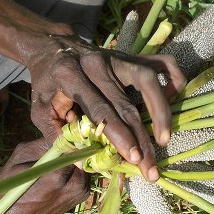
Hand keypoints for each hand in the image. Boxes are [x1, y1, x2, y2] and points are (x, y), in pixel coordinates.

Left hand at [0, 0, 185, 182]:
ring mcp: (117, 56)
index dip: (119, 136)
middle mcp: (96, 62)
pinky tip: (174, 100)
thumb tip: (84, 161)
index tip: (133, 159)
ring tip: (165, 139)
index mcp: (70, 75)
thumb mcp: (40, 110)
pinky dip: (173, 79)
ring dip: (160, 111)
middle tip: (151, 167)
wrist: (51, 46)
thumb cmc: (46, 84)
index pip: (100, 110)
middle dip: (141, 139)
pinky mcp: (131, 54)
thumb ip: (58, 134)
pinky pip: (162, 62)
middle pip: (126, 105)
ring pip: (148, 80)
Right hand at [0, 137, 88, 213]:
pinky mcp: (80, 198)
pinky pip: (82, 174)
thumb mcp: (19, 160)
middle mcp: (76, 185)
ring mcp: (81, 193)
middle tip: (61, 138)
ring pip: (84, 163)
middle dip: (75, 145)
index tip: (68, 124)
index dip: (73, 133)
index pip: (76, 144)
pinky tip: (59, 167)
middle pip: (83, 153)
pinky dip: (74, 168)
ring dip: (75, 157)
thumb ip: (43, 144)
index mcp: (59, 175)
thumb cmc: (6, 193)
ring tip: (56, 154)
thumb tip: (63, 131)